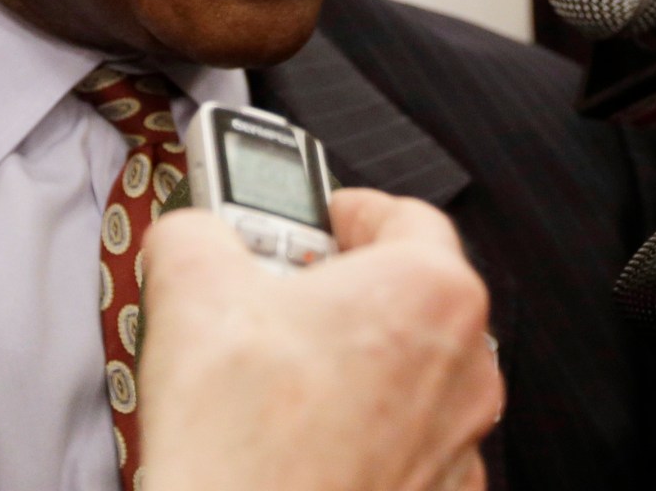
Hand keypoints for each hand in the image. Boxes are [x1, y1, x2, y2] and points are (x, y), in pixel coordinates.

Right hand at [138, 188, 502, 490]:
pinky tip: (297, 438)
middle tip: (273, 296)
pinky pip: (404, 441)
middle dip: (341, 289)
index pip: (402, 213)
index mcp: (430, 292)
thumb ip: (198, 230)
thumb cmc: (242, 445)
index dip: (342, 210)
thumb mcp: (190, 287)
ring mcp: (459, 441)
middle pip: (408, 294)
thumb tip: (194, 232)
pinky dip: (361, 432)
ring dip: (352, 362)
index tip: (304, 222)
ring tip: (273, 373)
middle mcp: (466, 365)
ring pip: (409, 371)